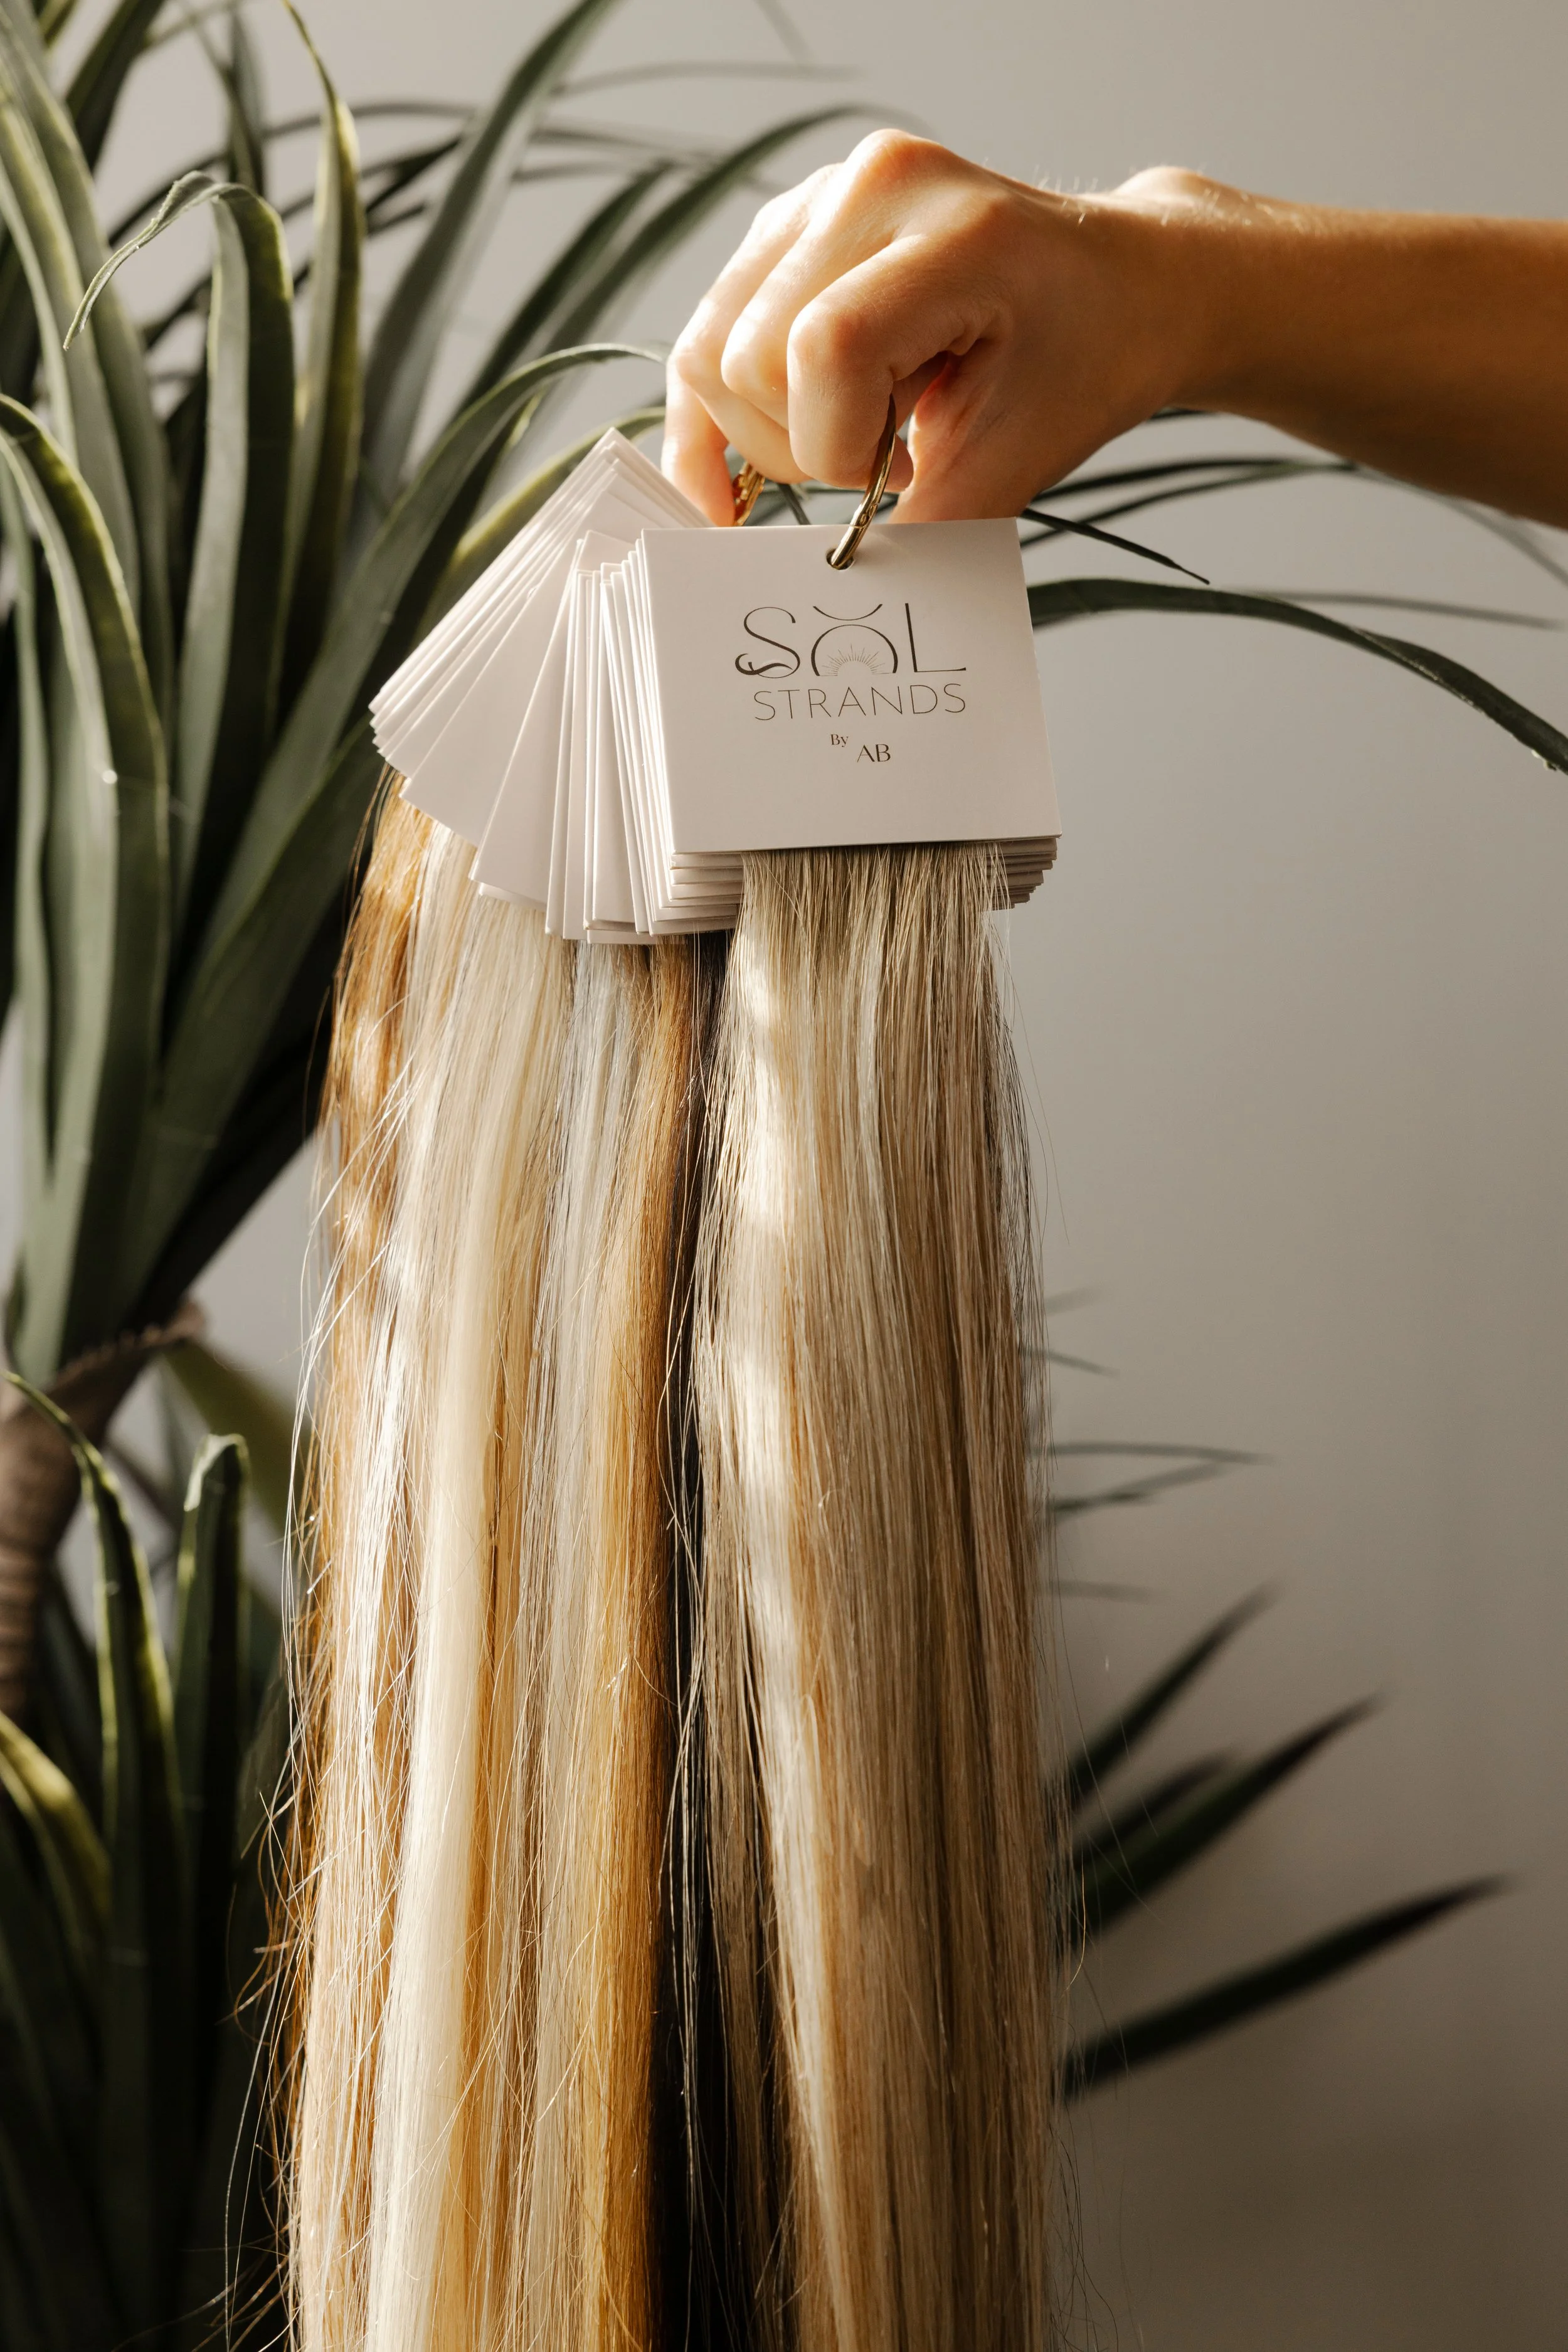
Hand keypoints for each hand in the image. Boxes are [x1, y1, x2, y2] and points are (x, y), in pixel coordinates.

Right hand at [663, 132, 1218, 524]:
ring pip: (709, 353)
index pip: (824, 349)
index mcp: (951, 227)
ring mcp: (817, 199)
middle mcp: (868, 187)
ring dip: (767, 433)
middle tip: (886, 460)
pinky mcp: (786, 232)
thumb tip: (838, 589)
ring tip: (857, 433)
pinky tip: (728, 483)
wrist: (1120, 285)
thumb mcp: (1025, 454)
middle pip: (747, 358)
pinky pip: (705, 337)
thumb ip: (932, 526)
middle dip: (804, 445)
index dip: (839, 447)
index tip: (899, 474)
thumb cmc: (1089, 357)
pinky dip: (713, 421)